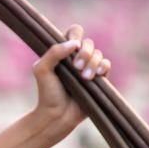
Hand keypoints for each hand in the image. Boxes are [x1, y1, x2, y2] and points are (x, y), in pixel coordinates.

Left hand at [32, 23, 110, 141]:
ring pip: (98, 53)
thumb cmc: (47, 93)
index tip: (71, 46)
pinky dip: (103, 67)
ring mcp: (88, 67)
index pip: (74, 32)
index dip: (75, 35)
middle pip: (88, 42)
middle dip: (84, 53)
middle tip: (75, 68)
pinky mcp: (98, 78)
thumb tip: (74, 44)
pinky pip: (106, 64)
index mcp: (62, 52)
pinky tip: (97, 75)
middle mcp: (76, 57)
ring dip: (92, 63)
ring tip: (84, 78)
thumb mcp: (42, 70)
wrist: (57, 114)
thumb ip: (53, 53)